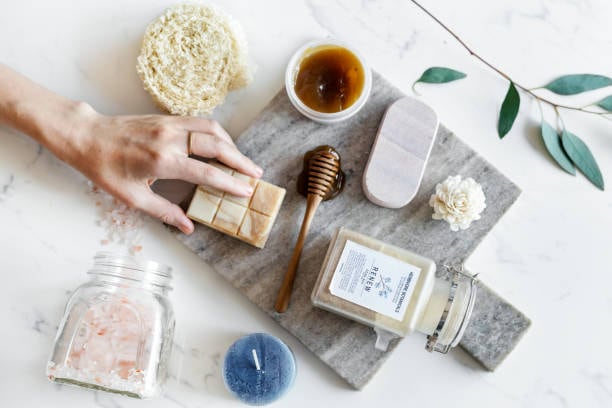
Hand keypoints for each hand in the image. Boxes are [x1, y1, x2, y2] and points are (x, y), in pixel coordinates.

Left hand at [67, 105, 261, 233]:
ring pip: (211, 129)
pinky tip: (221, 144)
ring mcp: (169, 125)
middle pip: (216, 146)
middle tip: (256, 173)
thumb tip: (188, 227)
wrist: (87, 137)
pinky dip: (216, 133)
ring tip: (242, 159)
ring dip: (231, 143)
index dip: (229, 183)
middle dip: (240, 160)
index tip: (246, 190)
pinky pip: (199, 122)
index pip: (206, 173)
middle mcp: (170, 139)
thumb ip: (165, 211)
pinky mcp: (167, 118)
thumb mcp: (133, 198)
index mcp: (162, 161)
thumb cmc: (105, 169)